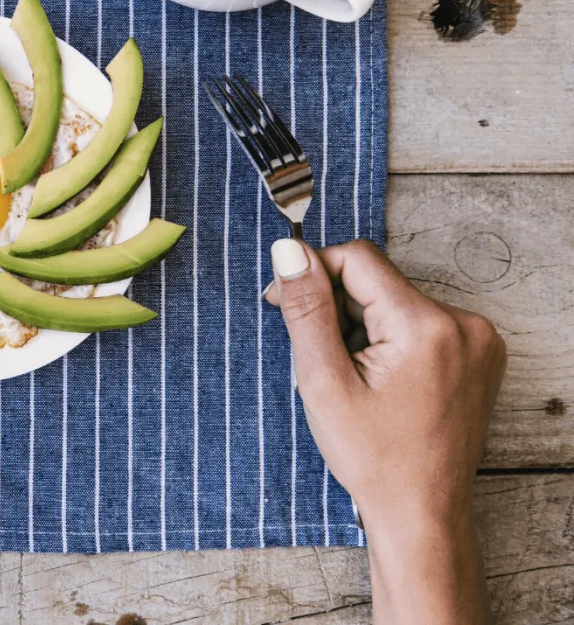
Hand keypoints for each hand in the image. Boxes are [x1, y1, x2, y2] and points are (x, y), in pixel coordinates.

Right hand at [266, 238, 504, 624]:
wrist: (422, 511)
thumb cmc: (374, 458)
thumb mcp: (324, 381)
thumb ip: (307, 309)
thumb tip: (289, 252)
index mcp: (425, 325)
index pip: (357, 259)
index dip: (312, 274)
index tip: (285, 304)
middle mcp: (463, 323)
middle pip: (377, 280)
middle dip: (339, 309)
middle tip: (323, 359)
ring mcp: (477, 339)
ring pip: (395, 300)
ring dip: (362, 324)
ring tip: (355, 377)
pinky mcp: (478, 352)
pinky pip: (419, 321)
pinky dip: (389, 338)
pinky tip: (381, 378)